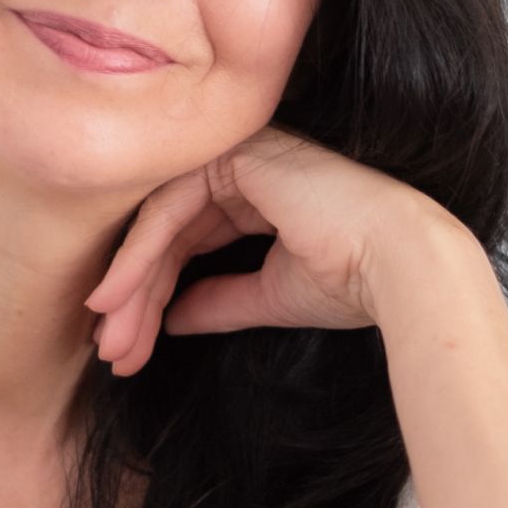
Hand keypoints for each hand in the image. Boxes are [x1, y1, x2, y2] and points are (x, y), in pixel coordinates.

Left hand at [85, 123, 464, 375]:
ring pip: (159, 223)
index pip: (184, 241)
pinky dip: (138, 258)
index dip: (151, 293)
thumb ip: (217, 299)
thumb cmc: (350, 278)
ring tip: (109, 343)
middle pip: (165, 234)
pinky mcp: (231, 155)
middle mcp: (238, 168)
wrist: (398, 265)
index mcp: (252, 193)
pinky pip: (168, 209)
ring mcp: (233, 154)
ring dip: (129, 286)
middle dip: (134, 297)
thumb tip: (171, 320)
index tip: (124, 346)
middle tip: (110, 352)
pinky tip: (115, 299)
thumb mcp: (268, 294)